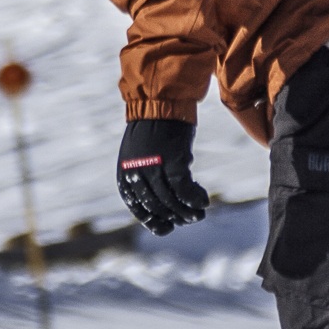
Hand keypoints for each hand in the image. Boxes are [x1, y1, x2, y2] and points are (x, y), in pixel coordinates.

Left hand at [116, 118, 209, 235]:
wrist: (160, 101)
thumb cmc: (151, 129)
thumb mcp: (137, 155)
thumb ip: (143, 177)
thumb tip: (161, 204)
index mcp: (124, 174)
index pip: (138, 207)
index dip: (153, 221)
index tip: (168, 227)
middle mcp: (136, 173)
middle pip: (157, 206)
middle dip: (175, 217)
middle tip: (190, 219)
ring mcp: (154, 168)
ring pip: (172, 201)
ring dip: (187, 212)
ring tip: (199, 214)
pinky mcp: (174, 161)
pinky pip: (185, 190)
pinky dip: (195, 199)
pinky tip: (203, 200)